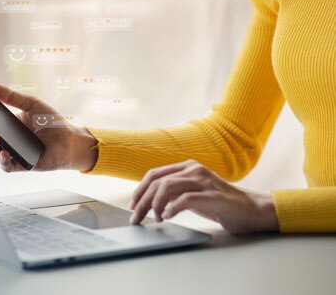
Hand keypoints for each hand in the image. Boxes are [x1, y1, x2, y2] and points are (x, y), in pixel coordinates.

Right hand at [0, 84, 97, 172]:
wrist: (70, 139)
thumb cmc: (51, 122)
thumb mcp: (31, 104)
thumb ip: (11, 96)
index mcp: (7, 125)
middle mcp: (8, 141)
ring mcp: (14, 154)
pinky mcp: (23, 165)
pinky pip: (8, 166)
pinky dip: (4, 161)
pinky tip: (5, 153)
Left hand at [128, 159, 278, 233]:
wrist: (251, 211)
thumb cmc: (219, 203)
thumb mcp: (192, 193)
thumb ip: (174, 191)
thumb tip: (148, 201)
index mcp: (187, 166)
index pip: (154, 174)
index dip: (140, 190)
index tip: (133, 206)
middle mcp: (194, 169)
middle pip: (157, 182)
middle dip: (142, 201)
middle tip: (136, 218)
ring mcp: (204, 181)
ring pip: (166, 188)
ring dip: (154, 205)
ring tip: (155, 219)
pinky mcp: (212, 195)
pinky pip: (184, 199)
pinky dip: (171, 209)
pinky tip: (168, 217)